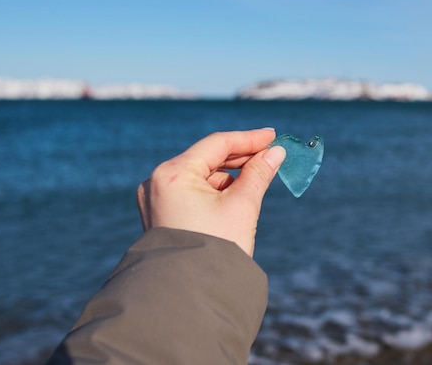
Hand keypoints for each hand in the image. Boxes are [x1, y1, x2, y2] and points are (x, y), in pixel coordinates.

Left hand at [137, 128, 285, 256]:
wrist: (192, 295)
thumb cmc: (216, 249)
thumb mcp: (242, 206)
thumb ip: (259, 174)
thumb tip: (275, 153)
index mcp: (172, 175)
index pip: (216, 144)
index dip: (248, 139)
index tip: (273, 136)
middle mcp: (157, 182)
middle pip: (206, 159)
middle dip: (240, 159)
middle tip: (271, 156)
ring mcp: (156, 199)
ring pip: (200, 176)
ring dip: (229, 176)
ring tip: (257, 181)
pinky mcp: (161, 214)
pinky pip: (192, 192)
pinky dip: (215, 191)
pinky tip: (237, 196)